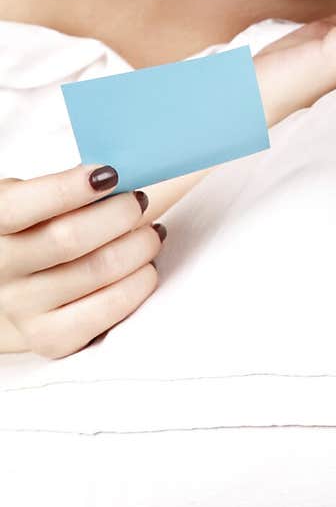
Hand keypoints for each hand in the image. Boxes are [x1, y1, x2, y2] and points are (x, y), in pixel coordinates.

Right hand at [0, 164, 165, 358]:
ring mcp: (21, 308)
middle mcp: (0, 268)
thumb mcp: (34, 197)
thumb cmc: (37, 228)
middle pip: (68, 239)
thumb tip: (130, 168)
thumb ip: (69, 184)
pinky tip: (145, 266)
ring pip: (97, 271)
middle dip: (120, 214)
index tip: (109, 175)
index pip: (19, 207)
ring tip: (150, 232)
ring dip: (139, 245)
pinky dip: (139, 283)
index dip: (68, 189)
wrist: (12, 287)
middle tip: (139, 200)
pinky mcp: (49, 338)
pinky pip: (107, 311)